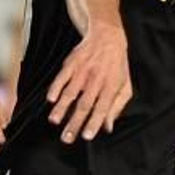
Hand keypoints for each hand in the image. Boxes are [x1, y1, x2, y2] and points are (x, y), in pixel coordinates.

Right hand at [47, 26, 131, 143]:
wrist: (107, 36)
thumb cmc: (117, 65)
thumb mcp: (124, 85)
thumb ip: (117, 107)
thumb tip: (108, 127)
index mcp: (111, 86)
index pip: (102, 108)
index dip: (94, 123)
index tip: (86, 136)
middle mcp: (97, 80)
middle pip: (84, 105)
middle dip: (75, 122)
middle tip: (67, 138)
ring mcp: (83, 71)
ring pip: (71, 92)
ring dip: (62, 108)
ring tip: (55, 121)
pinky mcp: (71, 63)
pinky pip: (62, 77)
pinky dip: (55, 88)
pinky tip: (50, 100)